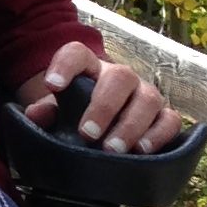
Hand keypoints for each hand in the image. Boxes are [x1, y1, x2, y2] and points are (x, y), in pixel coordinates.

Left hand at [15, 41, 187, 156]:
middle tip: (88, 134)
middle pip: (120, 77)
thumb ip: (46, 112)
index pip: (77, 54)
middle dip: (104, 107)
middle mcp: (121, 78)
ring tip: (113, 150)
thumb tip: (36, 114)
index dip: (65, 65)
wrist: (104, 128)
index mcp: (89, 69)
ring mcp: (145, 95)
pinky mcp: (164, 117)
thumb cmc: (76, 117)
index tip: (52, 85)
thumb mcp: (57, 114)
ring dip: (130, 126)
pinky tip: (143, 151)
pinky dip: (159, 135)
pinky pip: (170, 120)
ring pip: (148, 99)